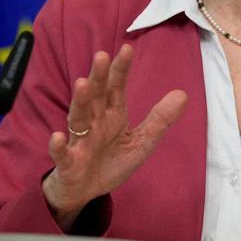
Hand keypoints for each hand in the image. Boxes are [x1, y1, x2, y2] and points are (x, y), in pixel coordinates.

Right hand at [42, 43, 186, 230]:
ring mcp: (79, 141)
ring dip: (80, 101)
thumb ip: (159, 119)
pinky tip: (58, 137)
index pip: (116, 88)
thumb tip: (183, 94)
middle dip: (99, 77)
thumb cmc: (110, 162)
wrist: (86, 192)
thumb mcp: (141, 142)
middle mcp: (94, 122)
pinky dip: (59, 146)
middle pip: (96, 96)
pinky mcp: (68, 163)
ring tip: (82, 84)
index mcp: (112, 115)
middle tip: (102, 56)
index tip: (127, 48)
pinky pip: (62, 154)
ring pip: (78, 118)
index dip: (121, 69)